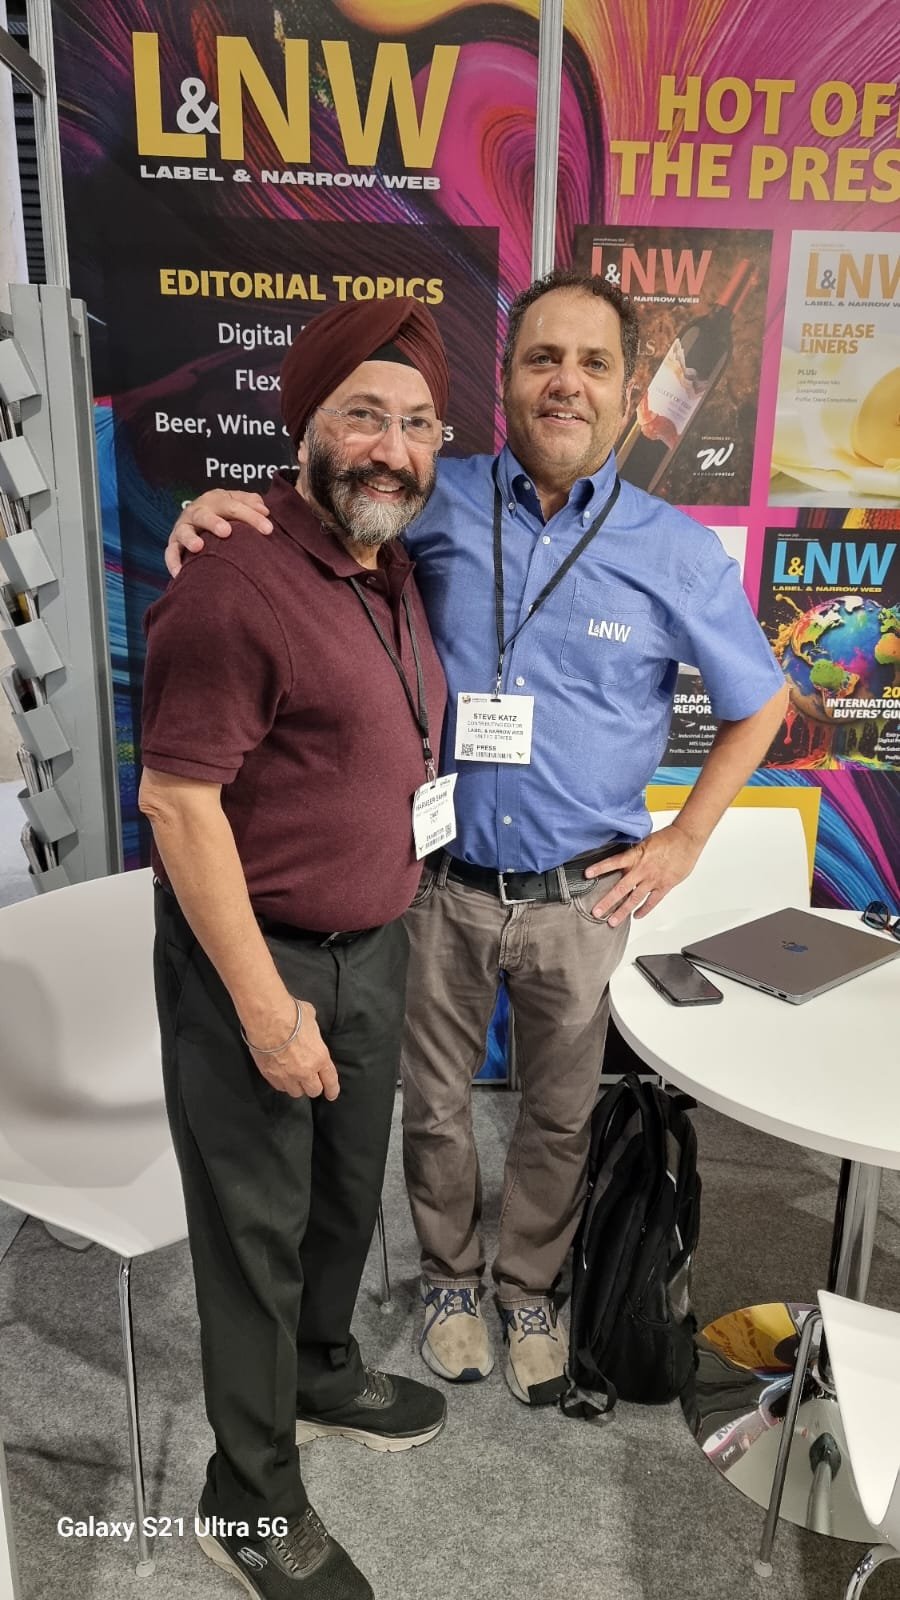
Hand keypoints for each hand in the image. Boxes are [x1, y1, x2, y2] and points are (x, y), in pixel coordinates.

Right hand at [165, 489, 273, 576]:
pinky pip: (170, 553)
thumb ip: (251, 503)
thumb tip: (265, 510)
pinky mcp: (174, 543)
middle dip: (214, 522)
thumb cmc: (225, 512)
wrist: (198, 514)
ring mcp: (183, 527)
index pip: (234, 506)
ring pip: (184, 532)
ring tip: (199, 547)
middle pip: (204, 515)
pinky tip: (180, 574)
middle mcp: (197, 511)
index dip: (252, 517)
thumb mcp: (237, 502)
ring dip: (190, 539)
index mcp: (216, 500)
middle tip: (226, 532)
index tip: (268, 529)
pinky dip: (173, 562)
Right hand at [244, 1001, 339, 1100]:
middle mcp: (305, 1071)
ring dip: (297, 1086)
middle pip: (313, 1091)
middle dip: (313, 1087)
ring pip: (295, 1092)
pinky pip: (279, 1087)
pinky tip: (281, 1075)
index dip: (332, 1090)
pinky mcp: (270, 1075)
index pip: (330, 1080)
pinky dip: (282, 1083)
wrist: (267, 1017)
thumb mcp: (311, 1019)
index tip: (331, 1094)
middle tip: (310, 1081)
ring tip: (294, 1078)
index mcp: (320, 1057)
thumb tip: (308, 1027)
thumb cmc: (291, 1014)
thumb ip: (312, 1031)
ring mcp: (287, 1075)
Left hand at [584, 825, 703, 926]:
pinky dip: (644, 910)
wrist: (686, 838)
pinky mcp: (664, 885)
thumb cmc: (668, 838)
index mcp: (636, 856)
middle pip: (621, 889)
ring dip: (622, 911)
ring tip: (612, 921)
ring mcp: (653, 879)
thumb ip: (634, 854)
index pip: (613, 862)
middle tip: (596, 912)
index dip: (600, 868)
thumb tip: (622, 861)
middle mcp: (642, 870)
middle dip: (607, 902)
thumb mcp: (645, 842)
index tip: (587, 874)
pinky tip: (636, 916)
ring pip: (634, 899)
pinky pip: (652, 901)